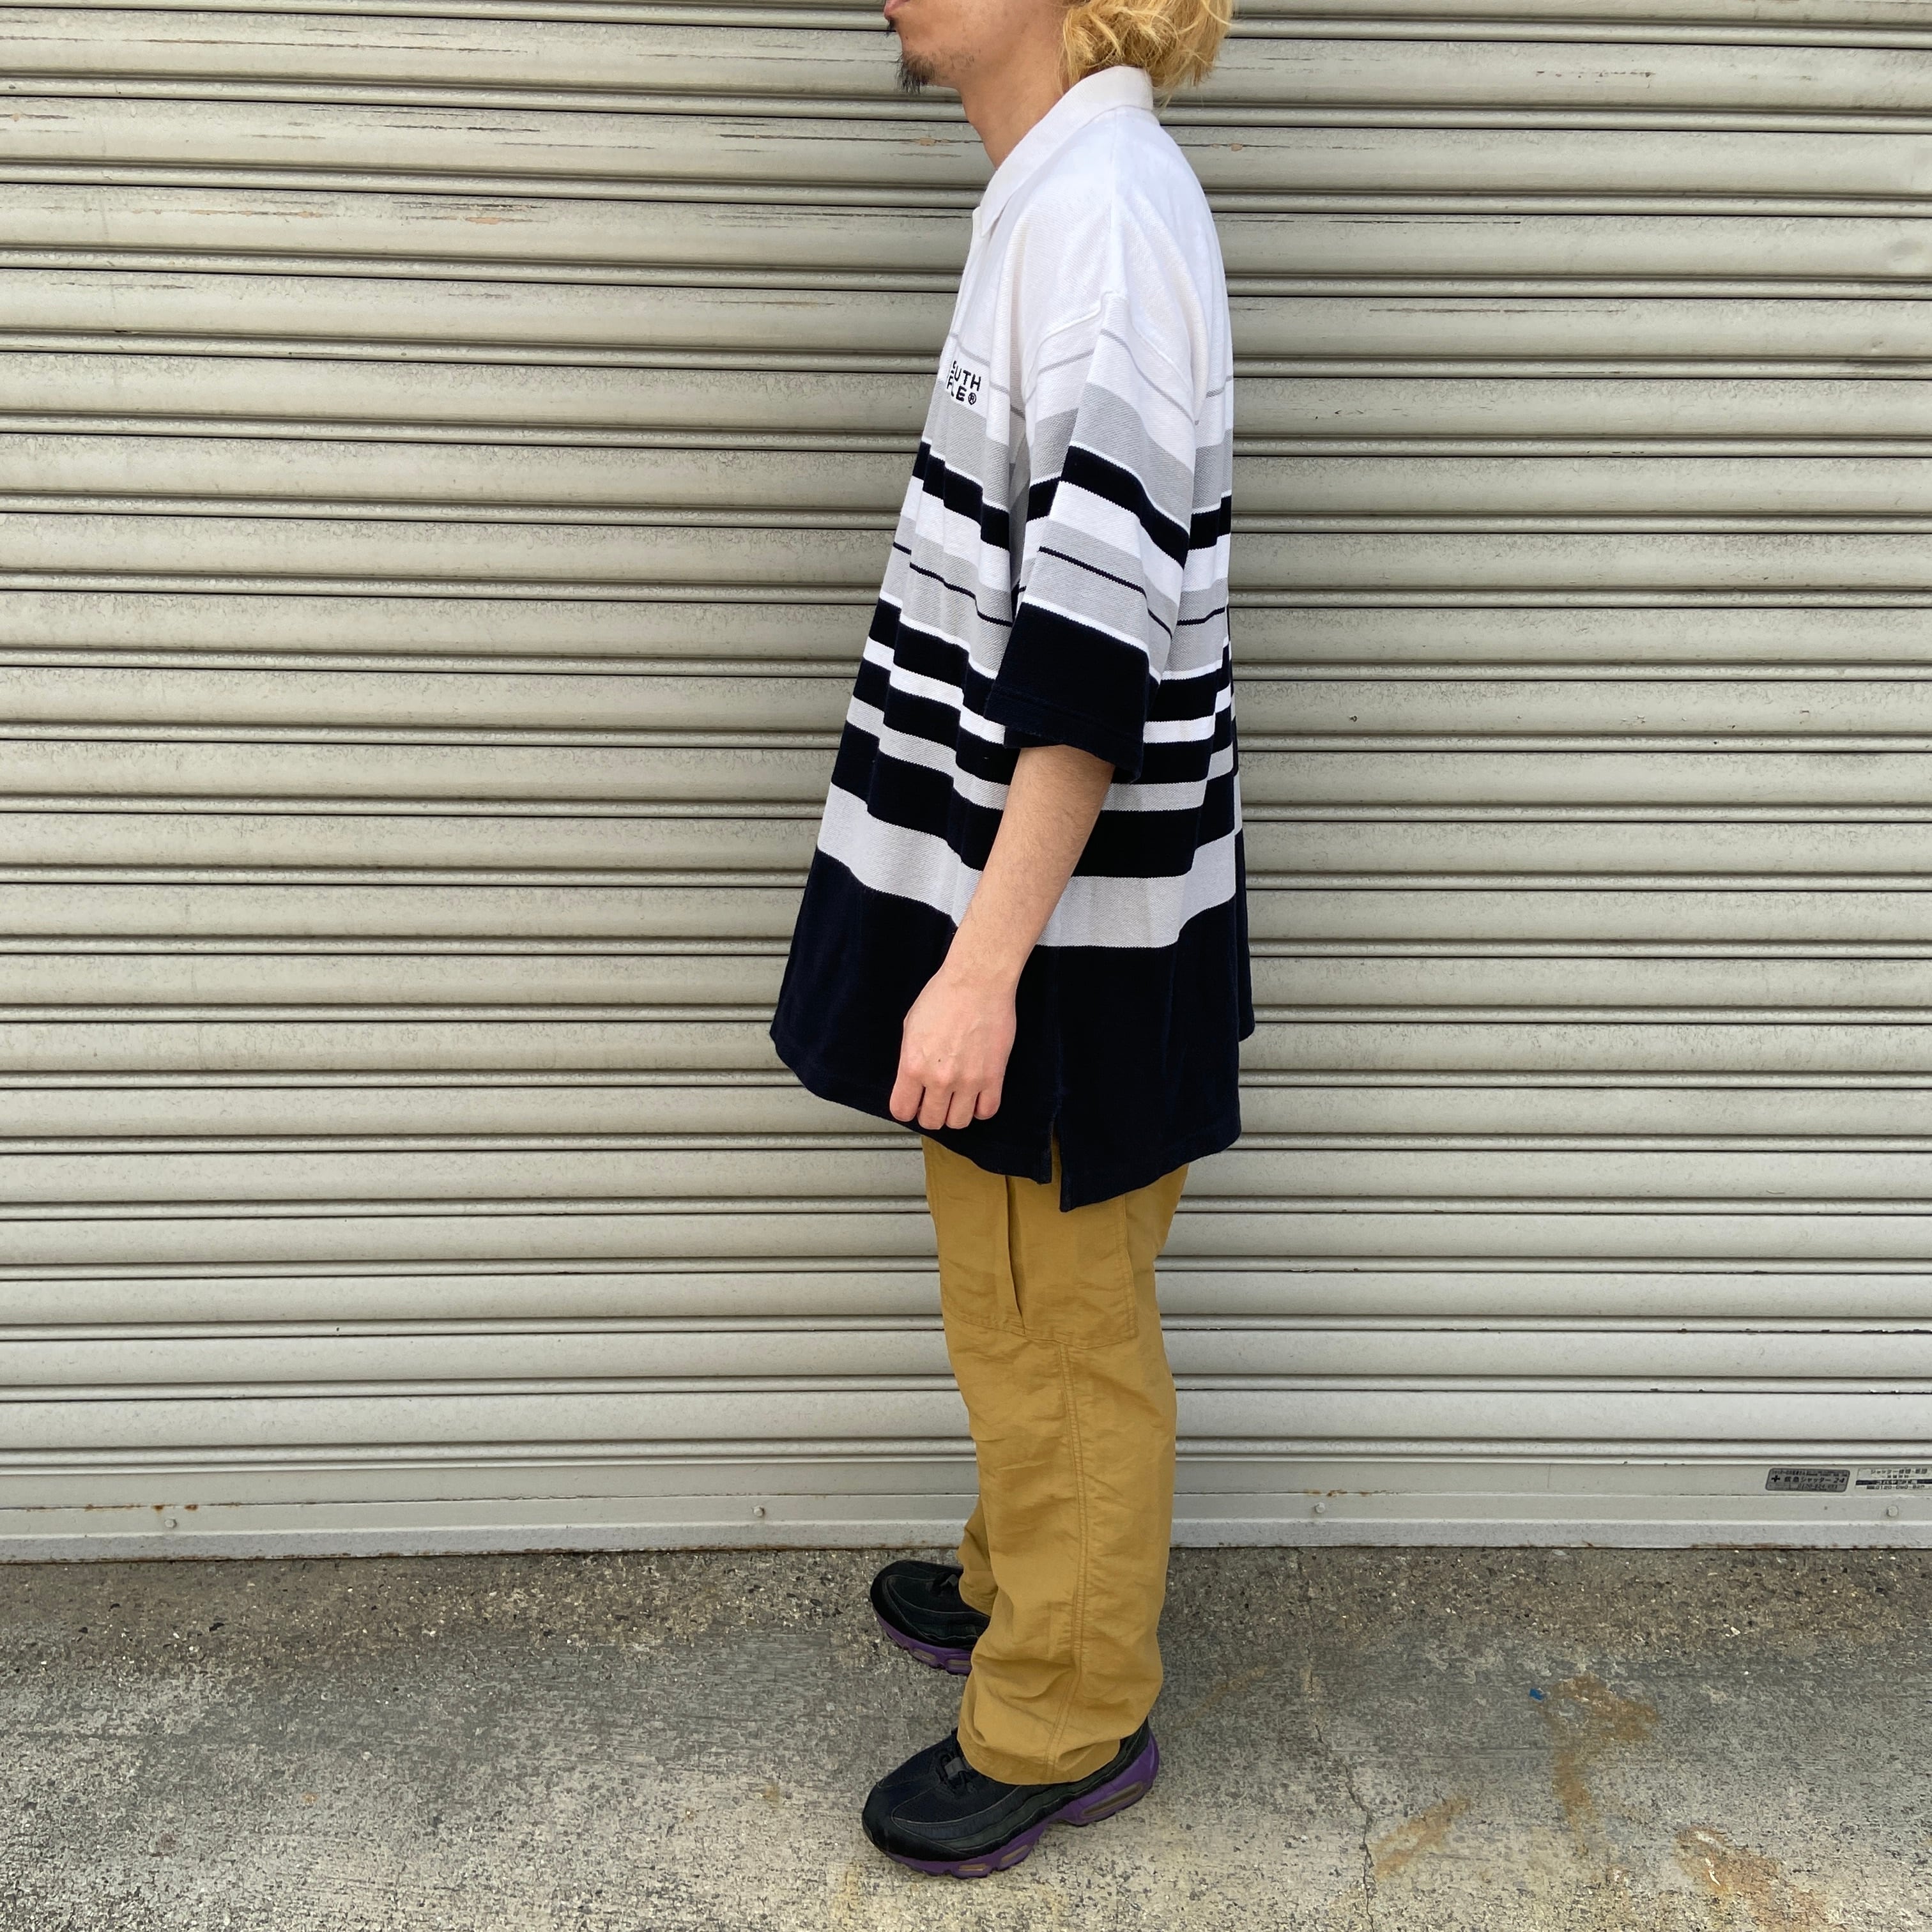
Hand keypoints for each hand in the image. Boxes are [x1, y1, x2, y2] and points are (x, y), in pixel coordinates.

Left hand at [888, 966, 1015, 1130]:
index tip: (912, 1103)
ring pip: (959, 1122)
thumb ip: (910, 1058)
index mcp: (913, 1065)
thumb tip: (912, 1080)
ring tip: (957, 1099)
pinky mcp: (993, 1077)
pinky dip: (980, 1109)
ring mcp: (968, 1081)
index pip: (902, 1110)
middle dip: (930, 1114)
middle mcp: (939, 1078)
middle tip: (935, 1101)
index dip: (907, 1109)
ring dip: (955, 1114)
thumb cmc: (944, 996)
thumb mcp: (911, 1026)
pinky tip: (976, 1097)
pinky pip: (987, 1111)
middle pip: (931, 1121)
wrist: (978, 982)